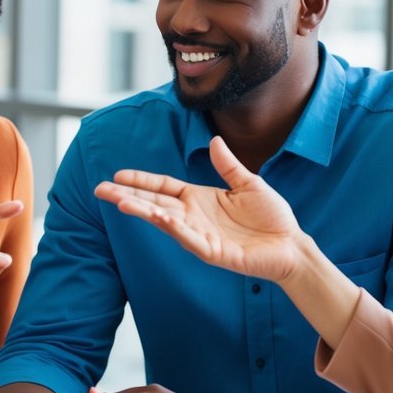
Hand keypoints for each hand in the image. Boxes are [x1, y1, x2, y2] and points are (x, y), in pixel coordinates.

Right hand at [93, 136, 304, 283]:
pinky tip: (158, 218)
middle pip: (154, 203)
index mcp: (199, 198)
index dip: (140, 180)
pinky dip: (174, 229)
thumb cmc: (271, 217)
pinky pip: (189, 239)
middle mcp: (193, 216)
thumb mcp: (250, 183)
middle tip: (100, 190)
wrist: (291, 246)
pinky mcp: (212, 252)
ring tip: (120, 202)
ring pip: (164, 221)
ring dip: (142, 211)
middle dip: (127, 196)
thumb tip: (213, 140)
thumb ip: (229, 165)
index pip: (162, 187)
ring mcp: (200, 235)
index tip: (117, 174)